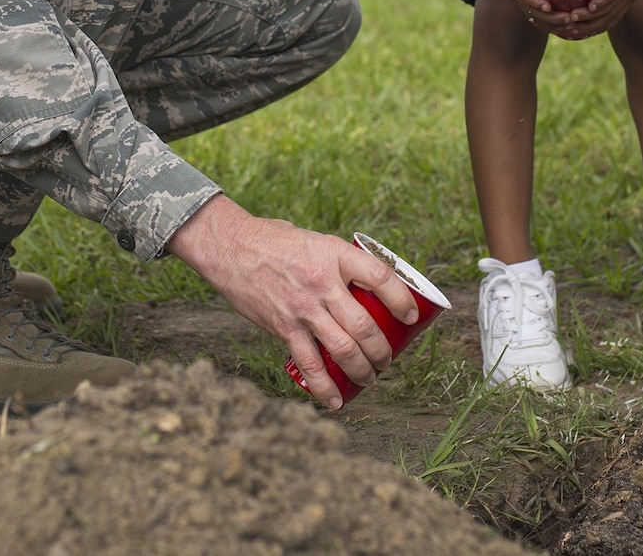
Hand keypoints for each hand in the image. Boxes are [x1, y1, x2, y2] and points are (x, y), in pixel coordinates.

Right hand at [166, 196, 416, 409]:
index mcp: (335, 255)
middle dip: (383, 351)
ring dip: (363, 370)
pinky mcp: (284, 327)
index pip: (381, 278)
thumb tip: (363, 283)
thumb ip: (337, 262)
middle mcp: (322, 283)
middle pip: (364, 325)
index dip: (402, 300)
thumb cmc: (275, 241)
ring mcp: (303, 308)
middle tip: (388, 360)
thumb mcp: (315, 241)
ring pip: (343, 349)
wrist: (231, 247)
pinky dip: (324, 387)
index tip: (412, 316)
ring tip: (372, 377)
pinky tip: (335, 401)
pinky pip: (309, 364)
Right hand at [477, 0, 573, 34]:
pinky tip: (563, 25)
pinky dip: (547, 22)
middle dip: (551, 19)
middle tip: (571, 19)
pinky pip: (533, 14)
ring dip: (552, 24)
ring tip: (572, 26)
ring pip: (533, 17)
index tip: (550, 7)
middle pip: (531, 11)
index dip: (536, 3)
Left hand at [546, 0, 642, 40]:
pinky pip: (616, 17)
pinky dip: (602, 26)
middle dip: (591, 18)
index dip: (602, 1)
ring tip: (573, 30)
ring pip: (613, 17)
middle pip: (611, 9)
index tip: (588, 7)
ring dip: (593, 25)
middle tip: (570, 19)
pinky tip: (586, 31)